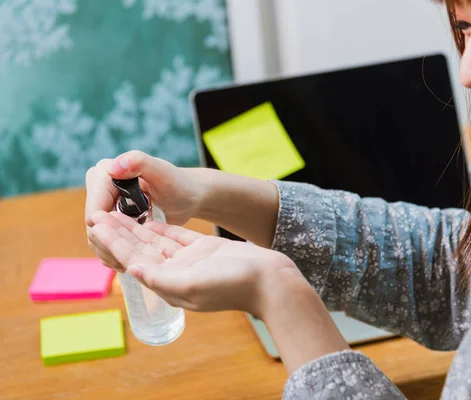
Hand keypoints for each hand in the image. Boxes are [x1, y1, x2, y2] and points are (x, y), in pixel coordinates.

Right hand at [85, 150, 204, 269]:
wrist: (187, 195)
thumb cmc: (179, 184)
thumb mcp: (163, 173)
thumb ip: (139, 162)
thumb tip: (112, 167)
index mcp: (104, 174)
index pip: (94, 214)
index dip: (110, 234)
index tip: (130, 247)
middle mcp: (99, 186)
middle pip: (94, 228)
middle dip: (110, 247)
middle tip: (128, 264)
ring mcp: (102, 202)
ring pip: (97, 237)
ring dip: (111, 254)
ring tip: (128, 266)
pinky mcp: (109, 216)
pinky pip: (104, 240)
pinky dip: (114, 253)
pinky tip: (127, 263)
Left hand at [89, 210, 349, 372]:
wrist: (270, 280)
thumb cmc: (234, 285)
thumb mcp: (193, 285)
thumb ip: (162, 278)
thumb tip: (133, 270)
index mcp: (170, 285)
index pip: (135, 261)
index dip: (114, 243)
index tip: (96, 226)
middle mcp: (176, 273)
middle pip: (141, 250)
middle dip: (120, 233)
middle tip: (98, 213)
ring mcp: (190, 261)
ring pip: (156, 242)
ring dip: (135, 228)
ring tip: (116, 211)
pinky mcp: (203, 250)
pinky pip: (176, 237)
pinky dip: (160, 228)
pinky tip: (146, 219)